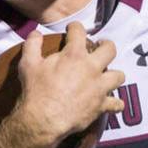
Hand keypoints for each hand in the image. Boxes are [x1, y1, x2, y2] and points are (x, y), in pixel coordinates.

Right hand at [16, 23, 125, 141]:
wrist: (44, 120)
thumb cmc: (36, 91)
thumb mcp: (28, 64)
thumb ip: (32, 45)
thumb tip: (36, 33)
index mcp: (74, 55)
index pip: (79, 31)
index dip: (75, 27)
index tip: (72, 29)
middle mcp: (92, 68)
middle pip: (110, 49)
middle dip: (106, 45)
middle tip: (100, 47)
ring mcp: (99, 87)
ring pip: (119, 76)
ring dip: (114, 75)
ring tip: (107, 76)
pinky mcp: (101, 105)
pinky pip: (117, 104)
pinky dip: (115, 104)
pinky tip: (111, 103)